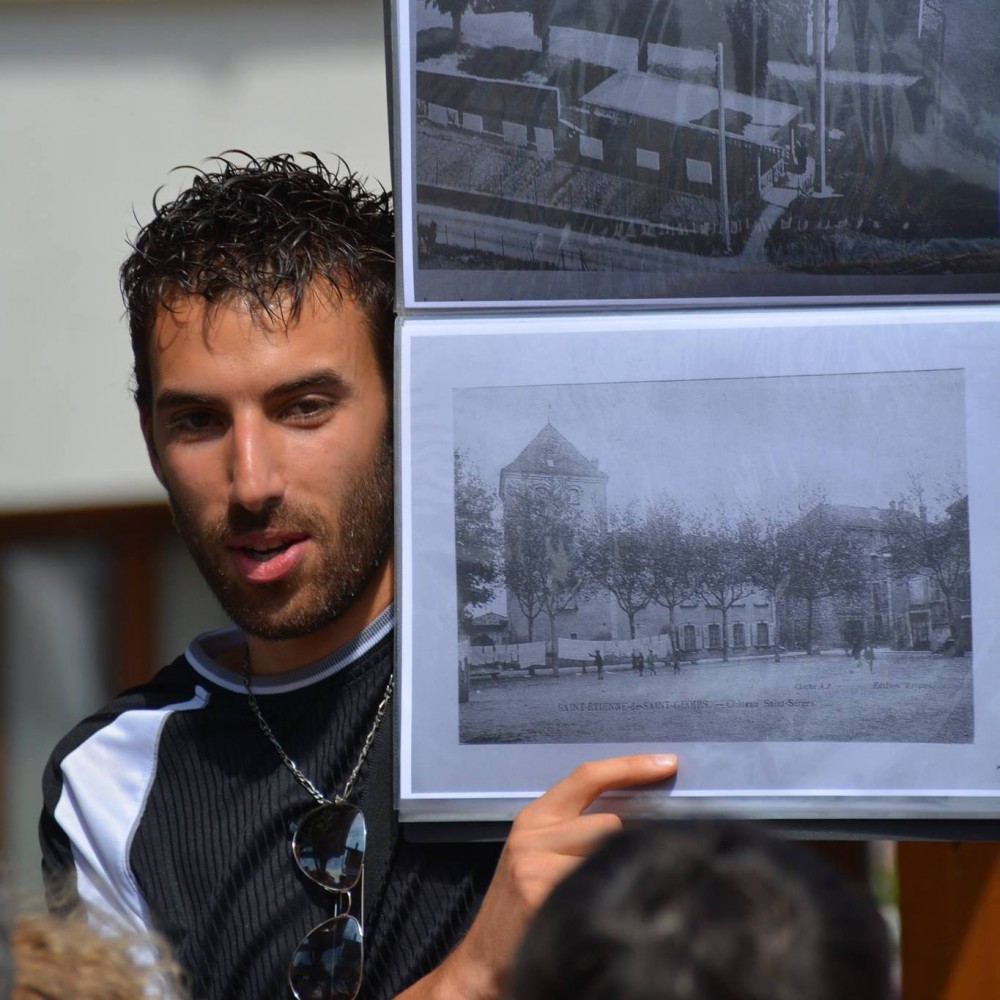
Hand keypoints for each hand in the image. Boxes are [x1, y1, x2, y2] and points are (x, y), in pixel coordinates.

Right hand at [400, 753, 677, 999]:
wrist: (482, 962)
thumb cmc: (520, 908)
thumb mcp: (538, 854)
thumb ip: (575, 828)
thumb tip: (638, 814)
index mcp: (534, 818)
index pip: (587, 776)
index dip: (630, 766)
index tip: (667, 762)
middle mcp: (533, 836)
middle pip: (611, 822)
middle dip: (629, 845)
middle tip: (631, 871)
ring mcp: (536, 866)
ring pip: (610, 852)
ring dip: (621, 873)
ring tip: (611, 898)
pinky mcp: (542, 897)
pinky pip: (598, 886)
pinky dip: (611, 898)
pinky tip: (601, 913)